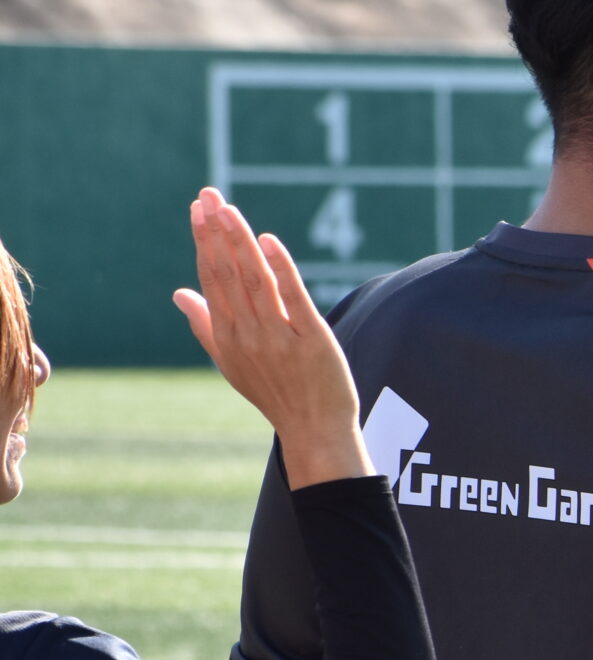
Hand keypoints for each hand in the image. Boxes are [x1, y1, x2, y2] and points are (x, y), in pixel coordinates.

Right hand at [173, 188, 368, 488]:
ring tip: (229, 210)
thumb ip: (206, 325)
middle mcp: (249, 334)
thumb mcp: (231, 363)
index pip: (212, 279)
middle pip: (229, 274)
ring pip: (256, 281)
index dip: (204, 242)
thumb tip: (178, 293)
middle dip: (217, 232)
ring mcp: (279, 337)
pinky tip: (269, 242)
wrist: (314, 430)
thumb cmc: (275, 394)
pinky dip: (281, 269)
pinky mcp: (312, 340)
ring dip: (241, 242)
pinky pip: (293, 298)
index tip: (198, 209)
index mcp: (227, 336)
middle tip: (208, 195)